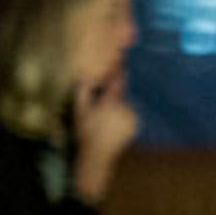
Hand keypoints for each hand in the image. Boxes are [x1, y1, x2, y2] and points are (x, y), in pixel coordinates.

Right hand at [70, 70, 139, 189]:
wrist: (98, 154)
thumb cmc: (86, 131)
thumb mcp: (80, 111)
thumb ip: (82, 92)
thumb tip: (84, 76)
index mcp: (111, 103)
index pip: (117, 82)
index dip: (119, 71)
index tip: (121, 60)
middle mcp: (125, 108)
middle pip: (119, 96)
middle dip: (111, 98)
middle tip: (100, 111)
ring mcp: (132, 117)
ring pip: (124, 106)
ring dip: (116, 109)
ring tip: (104, 122)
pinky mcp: (135, 125)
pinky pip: (128, 115)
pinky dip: (122, 117)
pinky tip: (111, 126)